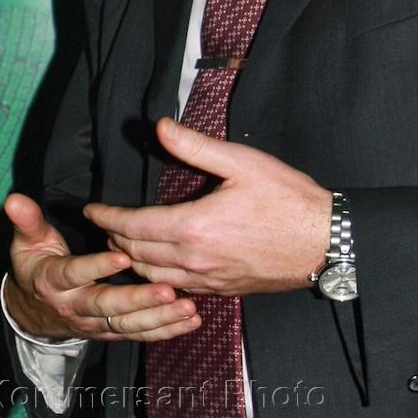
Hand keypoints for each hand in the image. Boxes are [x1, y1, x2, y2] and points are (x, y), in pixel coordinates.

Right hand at [3, 193, 199, 341]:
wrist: (32, 312)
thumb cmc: (34, 267)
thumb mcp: (26, 243)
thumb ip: (27, 221)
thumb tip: (14, 199)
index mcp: (54, 282)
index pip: (75, 273)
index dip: (97, 267)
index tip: (123, 255)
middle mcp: (75, 307)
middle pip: (108, 306)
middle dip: (139, 300)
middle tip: (168, 291)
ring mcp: (95, 324)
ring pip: (128, 325)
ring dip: (159, 318)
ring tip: (187, 307)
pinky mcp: (111, 333)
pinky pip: (140, 335)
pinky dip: (167, 330)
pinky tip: (191, 322)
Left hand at [85, 118, 331, 295]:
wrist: (326, 242)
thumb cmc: (287, 199)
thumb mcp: (241, 162)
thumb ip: (195, 146)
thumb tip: (161, 127)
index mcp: (193, 228)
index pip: (133, 225)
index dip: (107, 216)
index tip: (91, 209)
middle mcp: (195, 260)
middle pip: (137, 253)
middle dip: (114, 237)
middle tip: (103, 223)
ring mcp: (209, 280)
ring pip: (154, 276)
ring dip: (132, 260)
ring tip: (123, 243)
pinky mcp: (224, 290)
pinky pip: (178, 288)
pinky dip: (157, 277)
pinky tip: (158, 266)